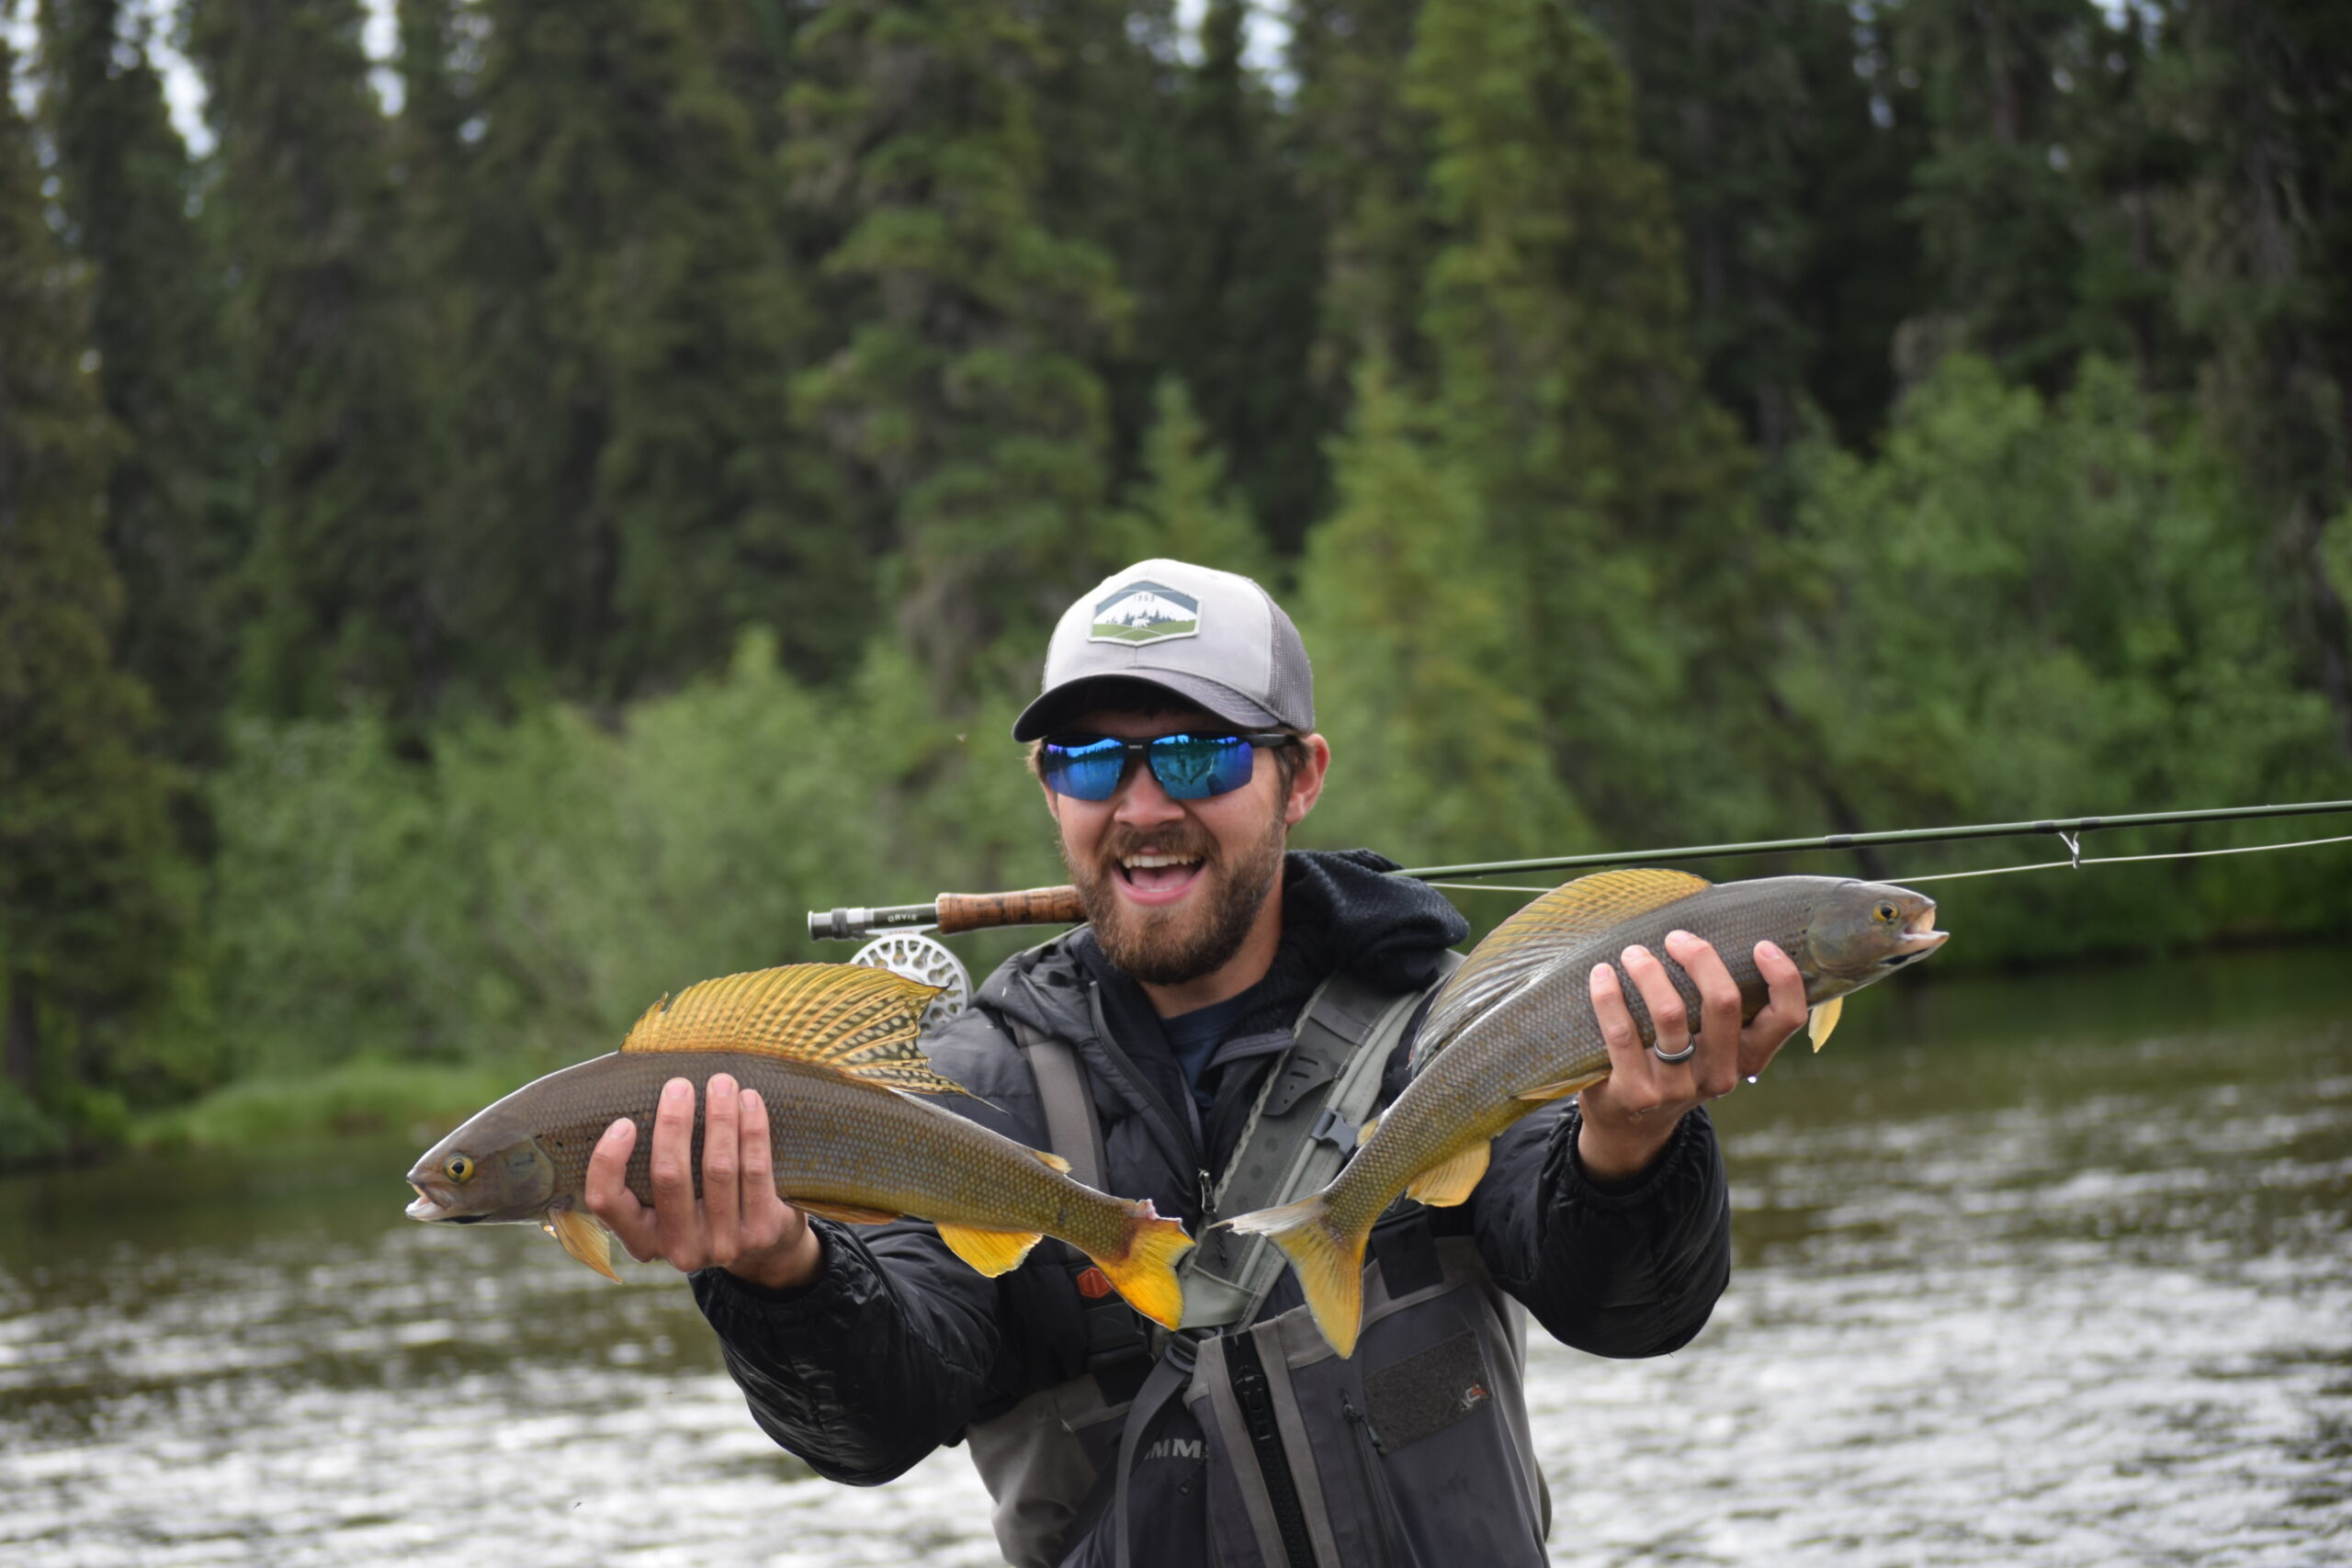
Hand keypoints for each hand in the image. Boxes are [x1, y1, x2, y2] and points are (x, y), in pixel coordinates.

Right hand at [585, 1073, 822, 1290]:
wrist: (765, 1247)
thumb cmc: (702, 1207)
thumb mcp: (667, 1205)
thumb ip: (647, 1171)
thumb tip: (632, 1099)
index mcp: (643, 1241)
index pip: (606, 1203)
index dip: (608, 1161)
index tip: (624, 1122)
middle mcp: (679, 1249)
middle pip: (669, 1175)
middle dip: (674, 1123)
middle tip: (680, 1085)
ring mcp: (722, 1244)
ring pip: (717, 1167)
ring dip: (720, 1117)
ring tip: (721, 1082)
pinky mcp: (761, 1230)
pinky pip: (755, 1169)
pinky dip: (752, 1129)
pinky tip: (750, 1101)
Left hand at [1575, 933, 1809, 1182]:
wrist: (1630, 1124)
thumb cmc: (1674, 1064)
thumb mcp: (1709, 1046)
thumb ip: (1720, 1009)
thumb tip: (1711, 937)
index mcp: (1747, 1057)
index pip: (1786, 1019)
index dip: (1782, 978)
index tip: (1760, 945)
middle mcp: (1720, 1075)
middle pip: (1724, 1002)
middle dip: (1700, 957)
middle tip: (1676, 938)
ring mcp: (1679, 1087)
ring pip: (1671, 1013)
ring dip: (1648, 971)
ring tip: (1633, 952)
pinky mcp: (1637, 1092)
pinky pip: (1622, 1033)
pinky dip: (1609, 996)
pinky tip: (1602, 975)